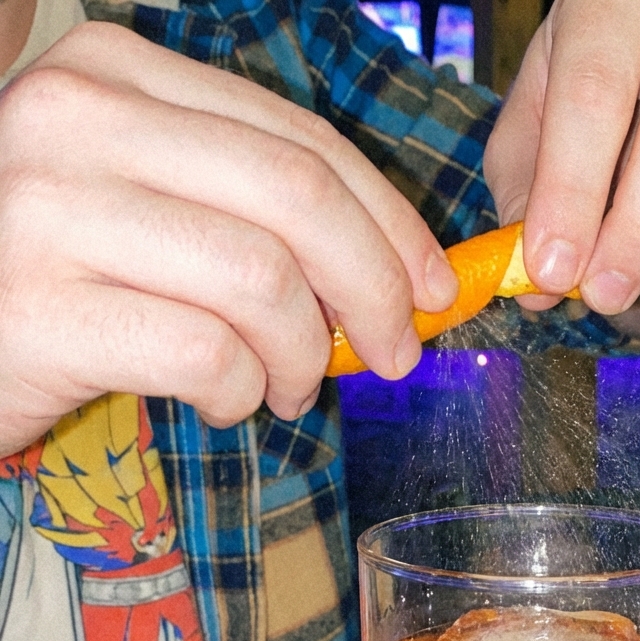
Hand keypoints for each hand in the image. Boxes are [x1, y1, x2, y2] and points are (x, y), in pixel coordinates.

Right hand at [0, 22, 457, 457]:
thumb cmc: (68, 274)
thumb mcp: (156, 209)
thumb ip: (258, 217)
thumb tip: (398, 278)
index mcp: (120, 76)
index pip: (302, 143)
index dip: (391, 224)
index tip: (434, 288)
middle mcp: (79, 119)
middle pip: (299, 199)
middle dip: (377, 290)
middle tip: (396, 353)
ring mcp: (51, 209)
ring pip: (262, 281)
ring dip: (304, 355)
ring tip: (289, 387)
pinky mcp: (41, 310)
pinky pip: (205, 354)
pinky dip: (241, 393)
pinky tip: (227, 401)